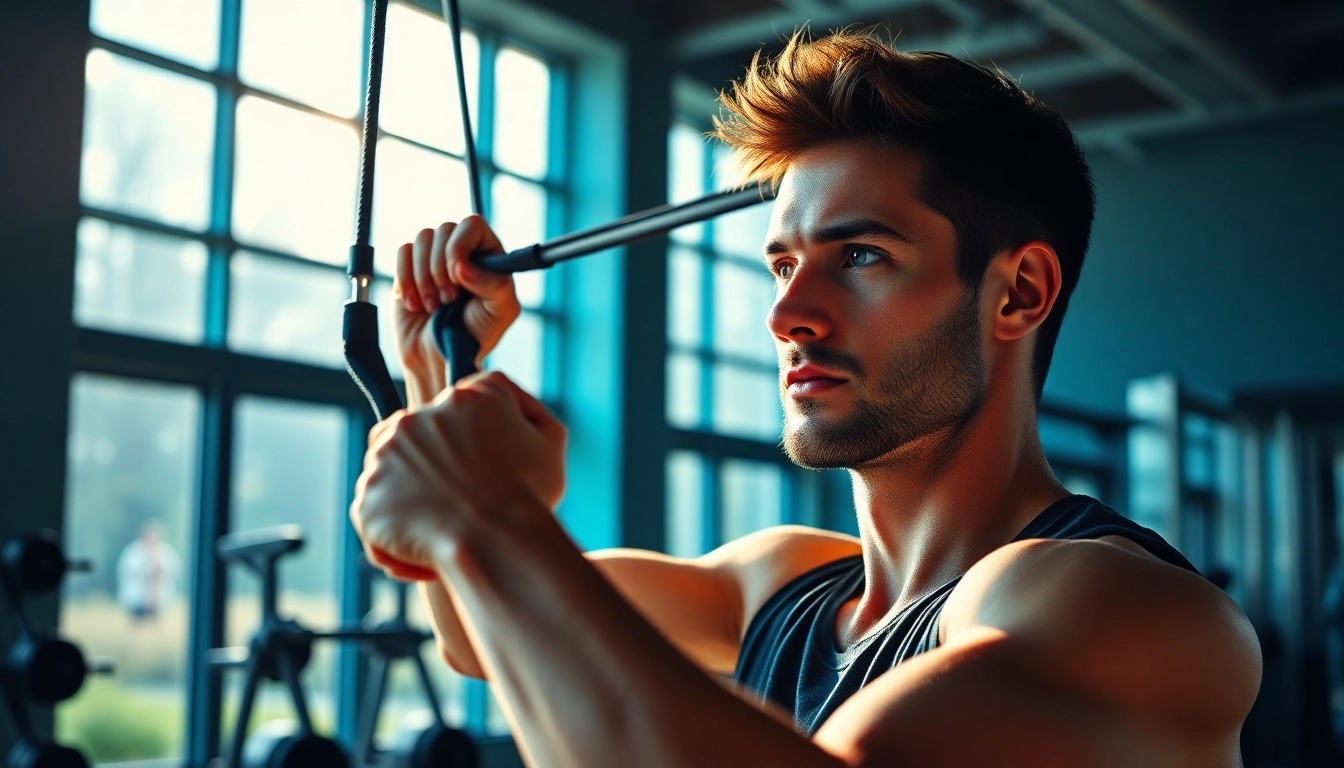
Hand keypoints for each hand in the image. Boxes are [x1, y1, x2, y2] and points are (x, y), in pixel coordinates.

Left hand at [351, 371, 566, 580]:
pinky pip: (379, 523)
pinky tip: (430, 559)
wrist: (499, 542)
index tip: (478, 470)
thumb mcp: (548, 436)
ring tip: (446, 534)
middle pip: (417, 441)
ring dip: (411, 501)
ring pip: (392, 479)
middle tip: (463, 506)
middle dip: (434, 472)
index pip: (452, 409)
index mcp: (459, 400)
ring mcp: (384, 461)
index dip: (462, 442)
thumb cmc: (529, 494)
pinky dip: (397, 541)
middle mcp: (414, 421)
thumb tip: (499, 398)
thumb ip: (523, 405)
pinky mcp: (368, 504)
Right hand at [394, 216, 520, 404]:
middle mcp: (462, 250)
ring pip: (421, 239)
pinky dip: (406, 281)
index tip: (458, 275)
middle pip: (443, 229)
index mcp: (488, 254)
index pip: (473, 224)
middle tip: (449, 299)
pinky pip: (402, 254)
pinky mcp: (409, 268)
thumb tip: (462, 265)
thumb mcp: (500, 312)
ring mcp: (434, 257)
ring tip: (434, 305)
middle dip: (441, 269)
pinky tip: (416, 304)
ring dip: (424, 277)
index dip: (460, 245)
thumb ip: (493, 285)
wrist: (440, 357)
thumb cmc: (476, 335)